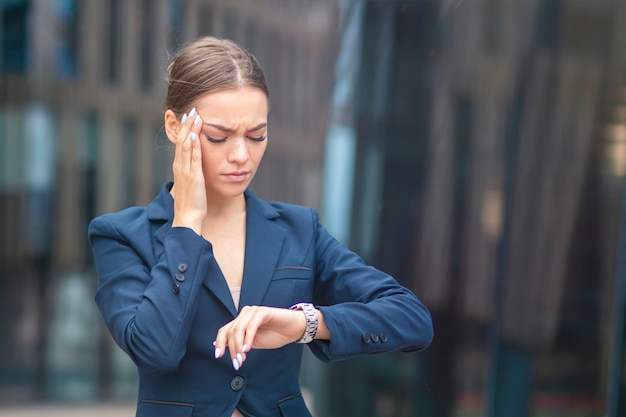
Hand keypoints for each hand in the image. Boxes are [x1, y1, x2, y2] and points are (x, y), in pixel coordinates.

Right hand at [171, 107, 205, 233]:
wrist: (187, 217)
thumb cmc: (191, 202)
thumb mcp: (191, 183)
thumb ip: (193, 172)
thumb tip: (198, 164)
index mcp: (179, 167)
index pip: (181, 143)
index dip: (185, 129)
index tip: (190, 116)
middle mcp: (180, 166)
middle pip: (182, 140)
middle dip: (187, 124)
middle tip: (192, 109)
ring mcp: (185, 171)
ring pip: (186, 145)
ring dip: (191, 130)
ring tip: (195, 116)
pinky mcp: (193, 177)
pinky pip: (193, 158)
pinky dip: (194, 146)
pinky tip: (196, 135)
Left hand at [213, 306, 306, 369]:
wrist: (294, 330)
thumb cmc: (275, 335)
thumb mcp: (253, 342)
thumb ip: (239, 343)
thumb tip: (220, 347)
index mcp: (241, 321)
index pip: (224, 330)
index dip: (219, 343)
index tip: (218, 356)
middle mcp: (245, 314)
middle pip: (230, 331)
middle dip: (232, 349)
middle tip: (237, 363)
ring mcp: (254, 311)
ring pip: (238, 329)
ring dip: (238, 346)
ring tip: (242, 358)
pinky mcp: (263, 312)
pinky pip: (251, 326)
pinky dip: (248, 338)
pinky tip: (248, 349)